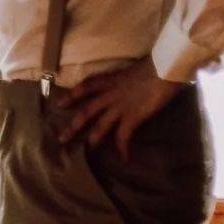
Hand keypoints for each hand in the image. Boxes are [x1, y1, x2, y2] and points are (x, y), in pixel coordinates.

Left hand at [55, 57, 184, 160]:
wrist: (164, 68)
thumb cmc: (154, 65)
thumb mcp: (133, 70)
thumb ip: (126, 80)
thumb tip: (129, 84)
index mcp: (109, 80)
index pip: (84, 87)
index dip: (71, 96)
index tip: (59, 104)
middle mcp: (109, 94)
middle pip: (86, 111)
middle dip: (73, 126)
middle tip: (61, 138)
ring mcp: (119, 107)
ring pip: (100, 126)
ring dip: (93, 139)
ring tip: (88, 149)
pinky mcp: (132, 117)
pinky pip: (123, 136)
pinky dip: (122, 148)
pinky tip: (124, 158)